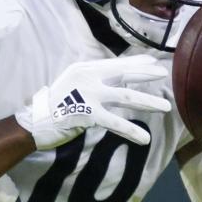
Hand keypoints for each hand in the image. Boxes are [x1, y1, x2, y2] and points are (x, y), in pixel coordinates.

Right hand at [15, 55, 170, 149]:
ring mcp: (89, 95)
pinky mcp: (89, 114)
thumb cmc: (56, 104)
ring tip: (166, 107)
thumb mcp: (73, 83)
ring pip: (126, 97)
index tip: (152, 61)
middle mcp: (89, 77)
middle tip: (164, 74)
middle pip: (124, 74)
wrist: (36, 121)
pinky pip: (115, 123)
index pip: (116, 63)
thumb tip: (116, 80)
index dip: (135, 62)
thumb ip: (93, 80)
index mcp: (86, 69)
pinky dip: (131, 131)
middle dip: (146, 74)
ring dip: (148, 102)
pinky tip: (145, 139)